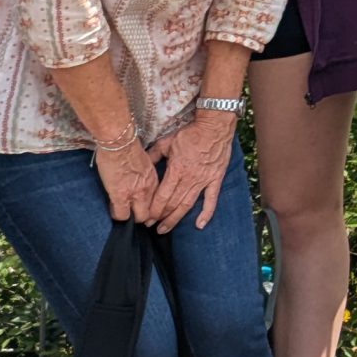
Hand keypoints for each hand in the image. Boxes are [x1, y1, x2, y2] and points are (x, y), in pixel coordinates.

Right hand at [91, 141, 161, 223]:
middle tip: (133, 216)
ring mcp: (135, 194)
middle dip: (142, 217)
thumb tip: (135, 180)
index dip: (147, 207)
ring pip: (138, 218)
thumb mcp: (143, 163)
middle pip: (150, 214)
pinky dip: (117, 216)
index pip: (155, 202)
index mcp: (153, 180)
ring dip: (130, 218)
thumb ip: (142, 175)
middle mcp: (148, 189)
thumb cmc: (128, 147)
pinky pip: (121, 215)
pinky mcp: (121, 196)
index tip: (140, 207)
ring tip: (123, 214)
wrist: (120, 143)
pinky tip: (114, 211)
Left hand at [147, 114, 234, 232]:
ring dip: (175, 219)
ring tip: (164, 229)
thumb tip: (141, 167)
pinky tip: (199, 225)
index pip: (163, 196)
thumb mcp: (166, 142)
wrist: (215, 127)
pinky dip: (206, 213)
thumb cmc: (190, 133)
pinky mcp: (215, 180)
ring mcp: (204, 181)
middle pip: (173, 203)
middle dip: (160, 217)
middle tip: (150, 226)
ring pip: (188, 205)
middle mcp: (190, 178)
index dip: (153, 209)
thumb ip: (153, 156)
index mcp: (177, 170)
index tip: (145, 218)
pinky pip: (211, 200)